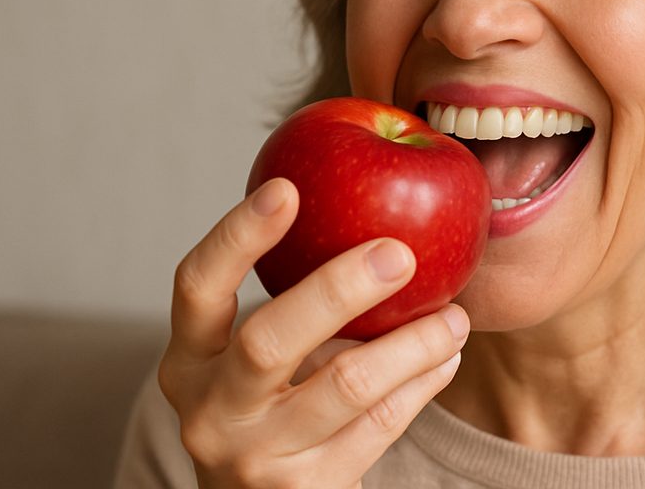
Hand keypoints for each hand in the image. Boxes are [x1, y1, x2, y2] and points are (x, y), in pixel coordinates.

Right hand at [158, 178, 468, 487]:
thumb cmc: (269, 410)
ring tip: (455, 316)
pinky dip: (422, 383)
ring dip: (412, 342)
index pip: (197, 286)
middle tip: (401, 252)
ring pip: (346, 385)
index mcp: (188, 361)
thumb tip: (369, 204)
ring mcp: (255, 457)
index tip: (288, 187)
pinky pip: (380, 424)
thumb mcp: (253, 361)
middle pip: (269, 339)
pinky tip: (445, 357)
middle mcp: (210, 410)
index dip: (237, 235)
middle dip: (339, 288)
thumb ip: (290, 298)